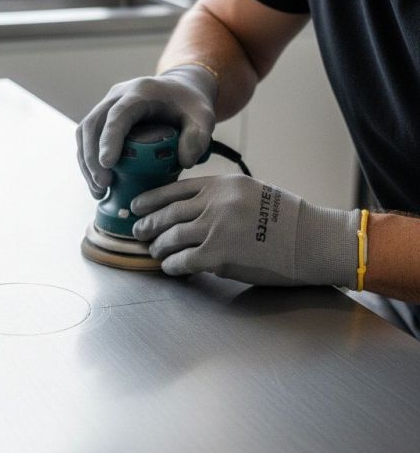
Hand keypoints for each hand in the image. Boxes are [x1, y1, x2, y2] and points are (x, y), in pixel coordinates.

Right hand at [76, 65, 217, 198]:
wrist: (179, 90)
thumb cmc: (189, 105)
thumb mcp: (203, 117)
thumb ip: (199, 137)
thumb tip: (185, 161)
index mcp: (141, 92)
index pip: (118, 114)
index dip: (110, 138)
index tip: (108, 164)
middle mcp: (118, 95)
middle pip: (93, 124)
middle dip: (92, 157)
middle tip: (103, 186)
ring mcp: (106, 105)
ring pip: (84, 132)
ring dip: (86, 162)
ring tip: (98, 190)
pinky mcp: (102, 118)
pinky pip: (86, 138)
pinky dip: (88, 161)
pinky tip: (97, 182)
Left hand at [131, 174, 358, 286]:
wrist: (314, 240)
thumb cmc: (289, 219)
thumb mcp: (253, 192)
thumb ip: (222, 196)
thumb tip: (193, 208)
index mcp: (223, 184)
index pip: (176, 188)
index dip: (152, 199)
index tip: (137, 205)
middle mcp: (215, 203)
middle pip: (168, 213)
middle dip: (148, 223)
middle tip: (137, 231)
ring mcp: (215, 229)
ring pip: (171, 237)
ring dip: (159, 247)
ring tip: (154, 251)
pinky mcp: (217, 255)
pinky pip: (183, 260)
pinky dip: (172, 265)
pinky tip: (170, 268)